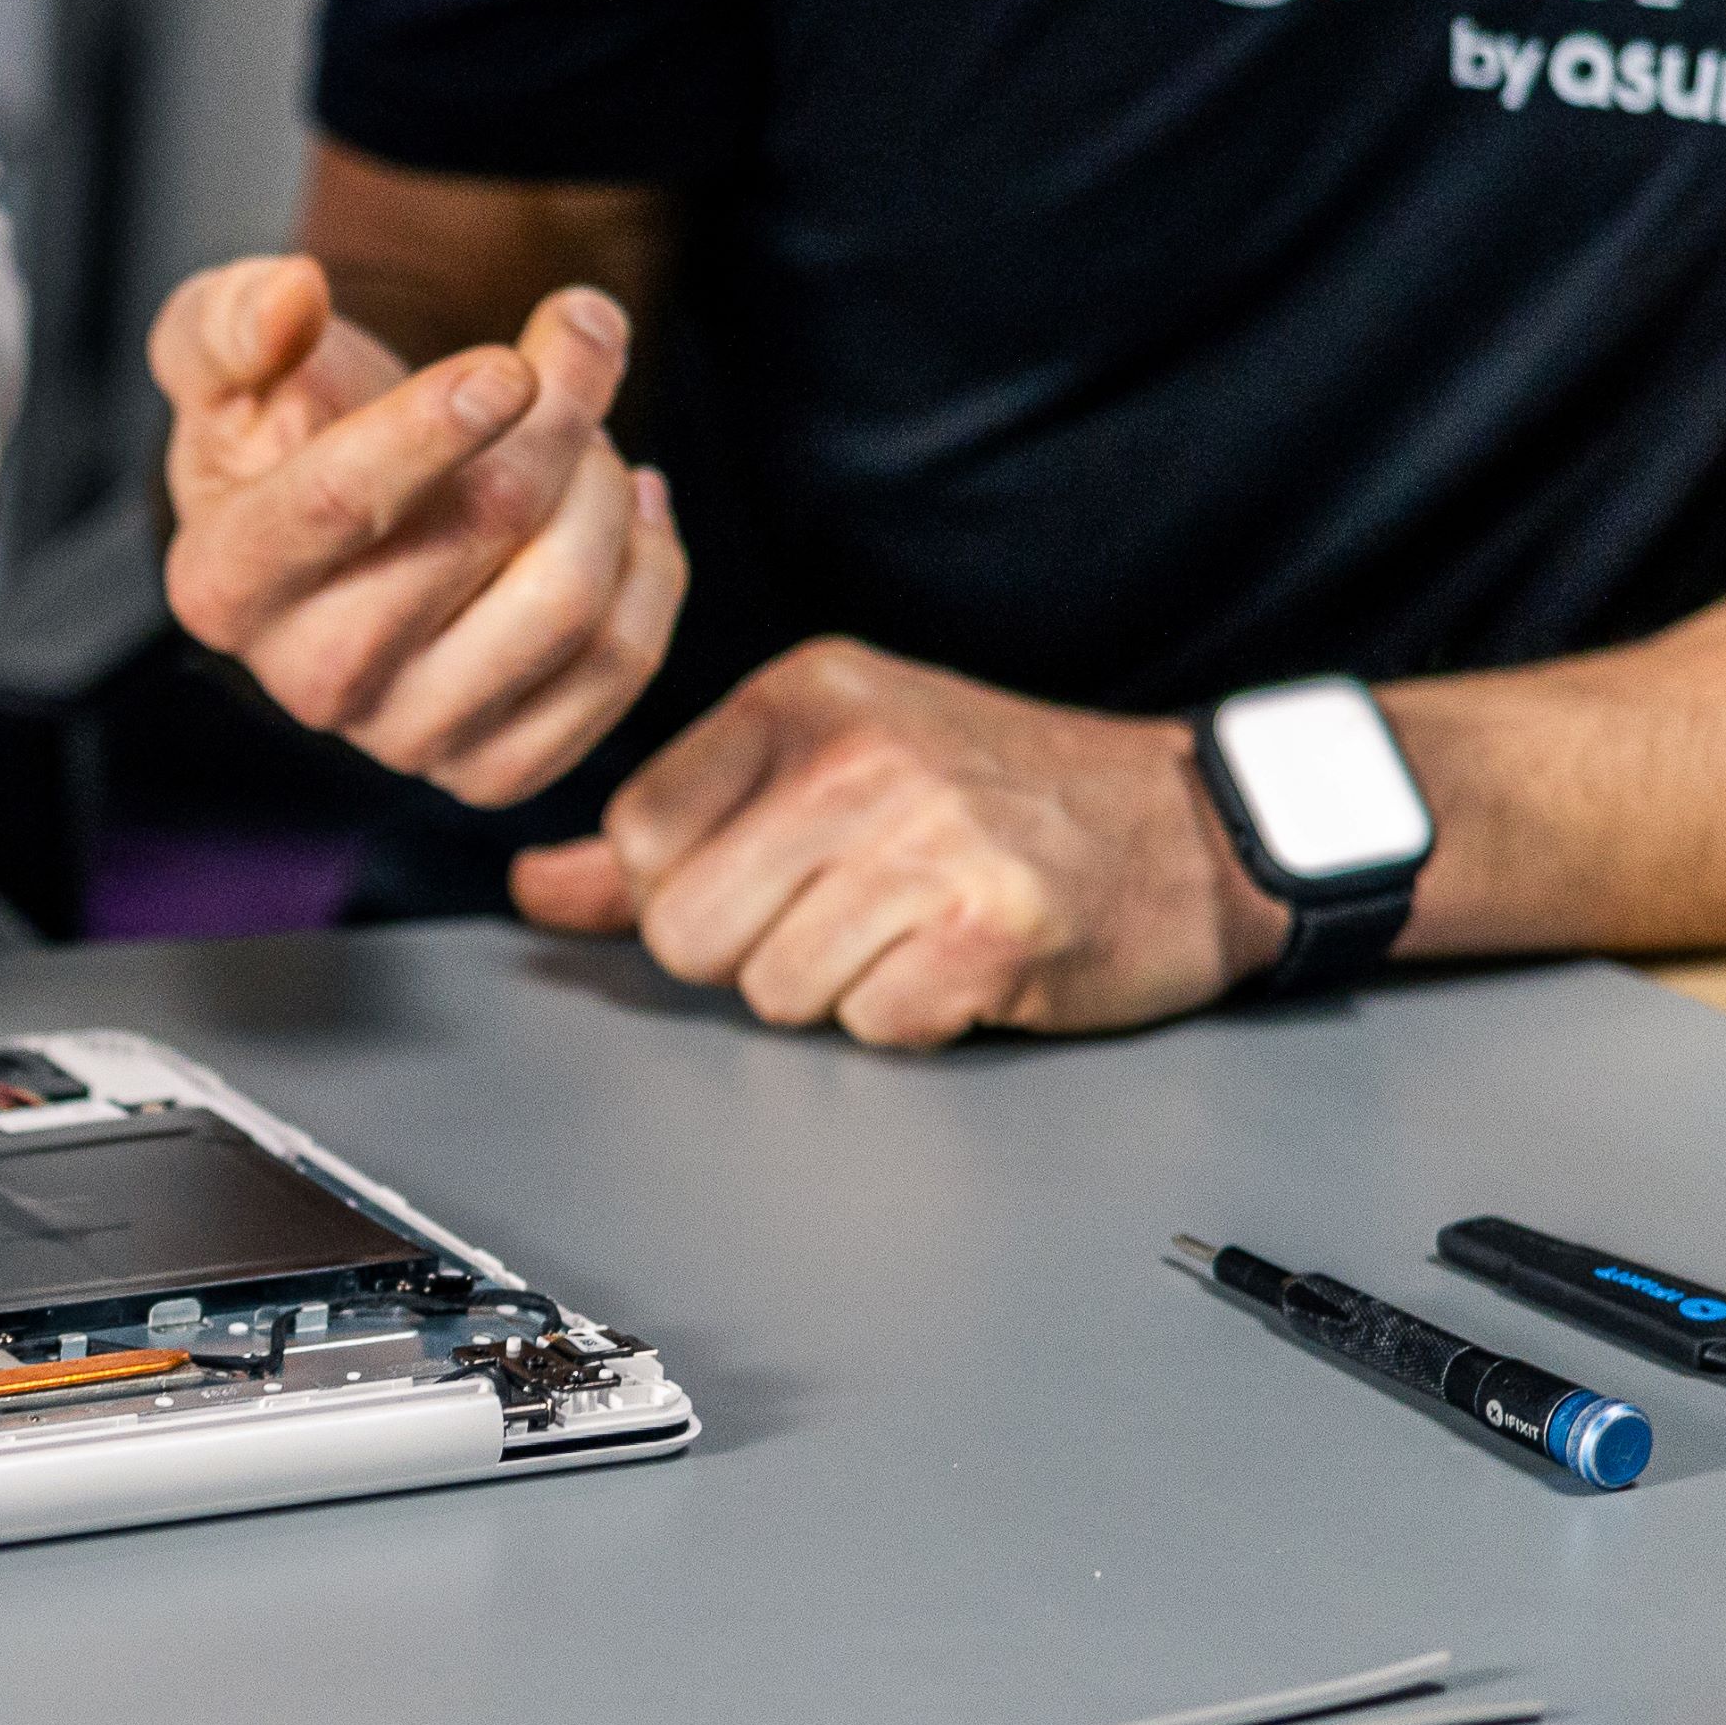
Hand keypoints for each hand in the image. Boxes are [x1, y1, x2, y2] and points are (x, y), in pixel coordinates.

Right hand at [153, 258, 683, 803]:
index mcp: (223, 584)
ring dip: (606, 482)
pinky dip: (651, 564)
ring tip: (590, 434)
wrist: (352, 521)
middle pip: (483, 527)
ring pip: (567, 599)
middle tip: (577, 338)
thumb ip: (236, 316)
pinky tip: (628, 506)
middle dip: (560, 409)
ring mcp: (407, 739)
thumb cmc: (287, 426)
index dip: (434, 425)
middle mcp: (307, 681)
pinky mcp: (498, 770)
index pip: (336, 502)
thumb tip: (293, 296)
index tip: (511, 363)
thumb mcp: (224, 350)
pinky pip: (621, 665)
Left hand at [509, 641, 1290, 1046]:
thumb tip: (536, 885)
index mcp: (800, 695)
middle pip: (689, 931)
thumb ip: (674, 831)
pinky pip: (871, 1029)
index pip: (641, 837)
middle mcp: (858, 755)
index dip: (689, 889)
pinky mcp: (992, 929)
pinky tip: (963, 961)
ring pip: (774, 991)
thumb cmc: (993, 795)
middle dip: (752, 953)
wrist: (1189, 825)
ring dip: (840, 987)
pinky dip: (914, 1018)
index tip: (776, 871)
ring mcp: (930, 840)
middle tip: (848, 913)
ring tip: (915, 926)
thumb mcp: (825, 768)